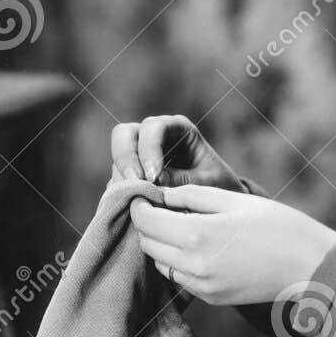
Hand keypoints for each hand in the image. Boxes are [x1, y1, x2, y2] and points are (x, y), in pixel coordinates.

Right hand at [109, 115, 242, 190]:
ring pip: (117, 160)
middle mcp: (153, 137)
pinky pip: (117, 182)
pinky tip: (134, 209)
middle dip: (125, 158)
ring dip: (123, 180)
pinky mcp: (131, 177)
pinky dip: (122, 194)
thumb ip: (182, 180)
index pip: (153, 127)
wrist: (217, 202)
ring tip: (138, 202)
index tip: (153, 176)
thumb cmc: (218, 185)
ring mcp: (138, 156)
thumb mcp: (208, 182)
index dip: (149, 148)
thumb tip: (153, 183)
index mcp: (177, 129)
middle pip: (123, 135)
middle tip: (134, 183)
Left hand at [130, 184, 335, 306]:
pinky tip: (199, 247)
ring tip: (180, 226)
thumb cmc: (279, 226)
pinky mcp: (211, 298)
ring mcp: (202, 286)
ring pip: (160, 263)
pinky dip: (179, 262)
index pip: (146, 220)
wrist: (311, 267)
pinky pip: (180, 278)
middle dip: (149, 225)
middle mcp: (193, 265)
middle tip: (161, 208)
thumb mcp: (235, 200)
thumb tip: (161, 195)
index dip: (140, 205)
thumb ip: (193, 196)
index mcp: (198, 234)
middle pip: (147, 244)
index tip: (146, 194)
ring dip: (162, 245)